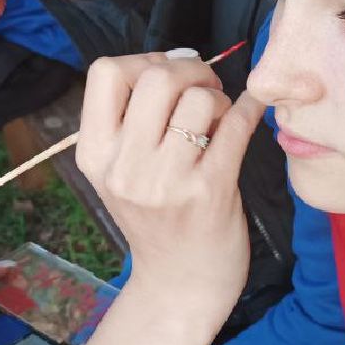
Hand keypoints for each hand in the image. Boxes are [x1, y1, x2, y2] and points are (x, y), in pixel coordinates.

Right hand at [76, 52, 265, 313]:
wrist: (180, 284)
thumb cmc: (157, 218)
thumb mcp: (121, 171)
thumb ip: (136, 118)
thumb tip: (183, 59)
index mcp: (95, 154)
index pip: (105, 72)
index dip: (142, 61)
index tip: (165, 78)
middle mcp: (123, 168)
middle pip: (155, 77)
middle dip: (190, 70)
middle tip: (204, 88)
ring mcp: (165, 182)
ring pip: (198, 99)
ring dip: (217, 97)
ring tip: (218, 118)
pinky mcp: (209, 193)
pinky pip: (235, 126)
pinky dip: (248, 109)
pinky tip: (250, 111)